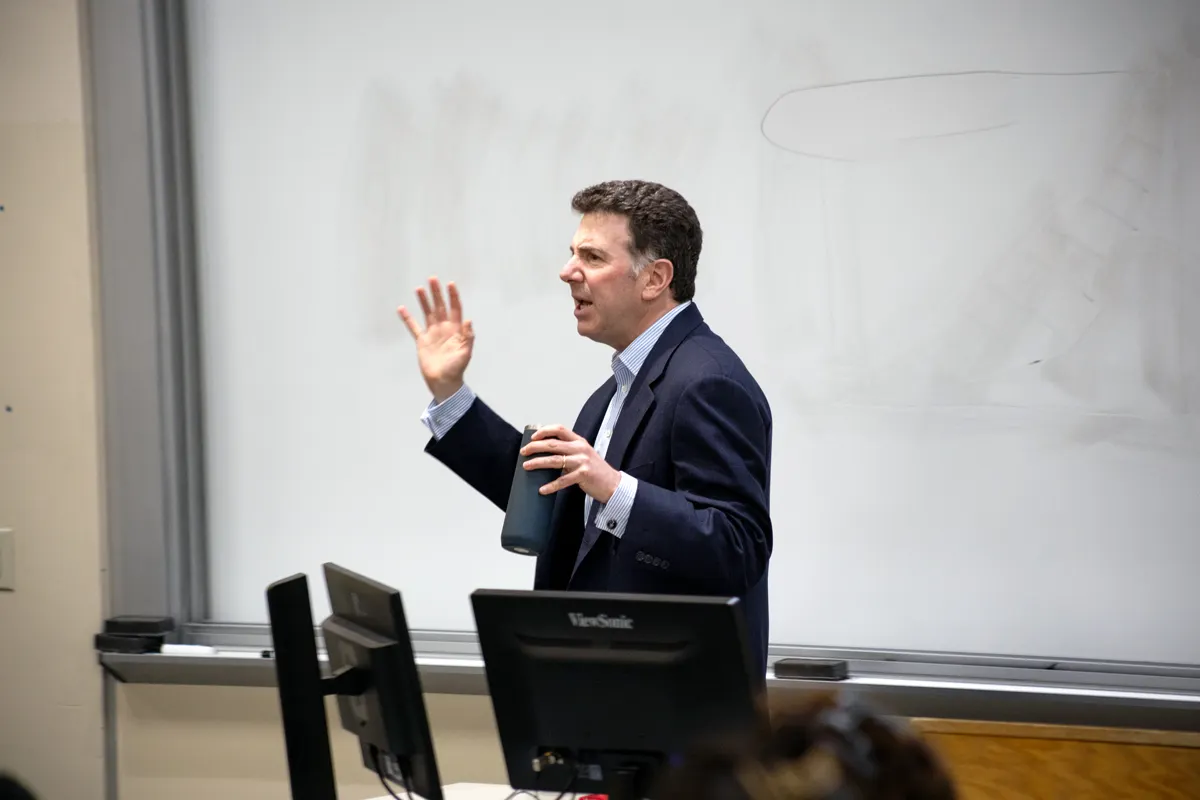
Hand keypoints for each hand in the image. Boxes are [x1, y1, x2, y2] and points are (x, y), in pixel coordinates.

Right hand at [397, 277, 474, 402]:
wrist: (444, 381)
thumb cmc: (457, 368)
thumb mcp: (465, 352)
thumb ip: (468, 336)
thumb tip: (469, 320)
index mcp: (456, 329)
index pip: (455, 308)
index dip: (453, 296)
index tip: (450, 284)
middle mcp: (444, 328)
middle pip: (440, 306)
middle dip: (437, 293)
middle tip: (432, 279)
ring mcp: (433, 333)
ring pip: (427, 313)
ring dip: (424, 301)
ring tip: (419, 289)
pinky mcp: (422, 341)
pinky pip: (413, 327)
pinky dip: (407, 318)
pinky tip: (401, 309)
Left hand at [521, 425, 620, 502]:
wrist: (613, 484)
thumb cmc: (595, 470)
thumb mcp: (583, 455)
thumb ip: (569, 451)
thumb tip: (545, 454)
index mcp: (579, 441)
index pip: (559, 429)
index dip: (544, 431)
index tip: (532, 437)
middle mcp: (580, 448)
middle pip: (553, 444)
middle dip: (535, 447)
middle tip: (524, 451)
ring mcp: (582, 461)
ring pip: (555, 460)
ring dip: (538, 463)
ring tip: (526, 466)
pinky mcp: (583, 475)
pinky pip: (563, 480)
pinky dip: (551, 485)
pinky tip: (542, 489)